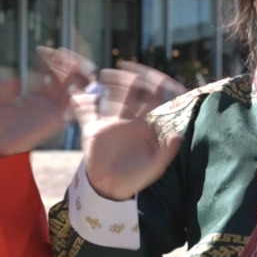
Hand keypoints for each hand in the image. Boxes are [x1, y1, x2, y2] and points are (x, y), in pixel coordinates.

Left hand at [0, 47, 92, 158]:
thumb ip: (5, 89)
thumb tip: (19, 79)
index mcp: (36, 99)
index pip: (48, 76)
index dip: (49, 63)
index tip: (44, 50)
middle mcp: (47, 105)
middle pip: (64, 81)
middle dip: (67, 66)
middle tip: (64, 52)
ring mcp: (51, 112)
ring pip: (70, 90)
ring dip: (74, 76)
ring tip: (75, 62)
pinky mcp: (54, 121)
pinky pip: (69, 105)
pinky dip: (75, 92)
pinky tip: (75, 80)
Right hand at [77, 61, 186, 199]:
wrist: (113, 186)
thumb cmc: (138, 175)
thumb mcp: (155, 166)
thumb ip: (167, 151)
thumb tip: (178, 135)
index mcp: (146, 124)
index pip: (152, 100)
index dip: (153, 86)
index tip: (152, 78)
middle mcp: (130, 118)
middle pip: (132, 92)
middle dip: (130, 80)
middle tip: (128, 70)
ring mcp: (112, 121)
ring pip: (111, 96)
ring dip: (109, 84)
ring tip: (106, 75)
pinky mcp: (94, 128)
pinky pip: (87, 111)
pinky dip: (81, 102)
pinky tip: (78, 94)